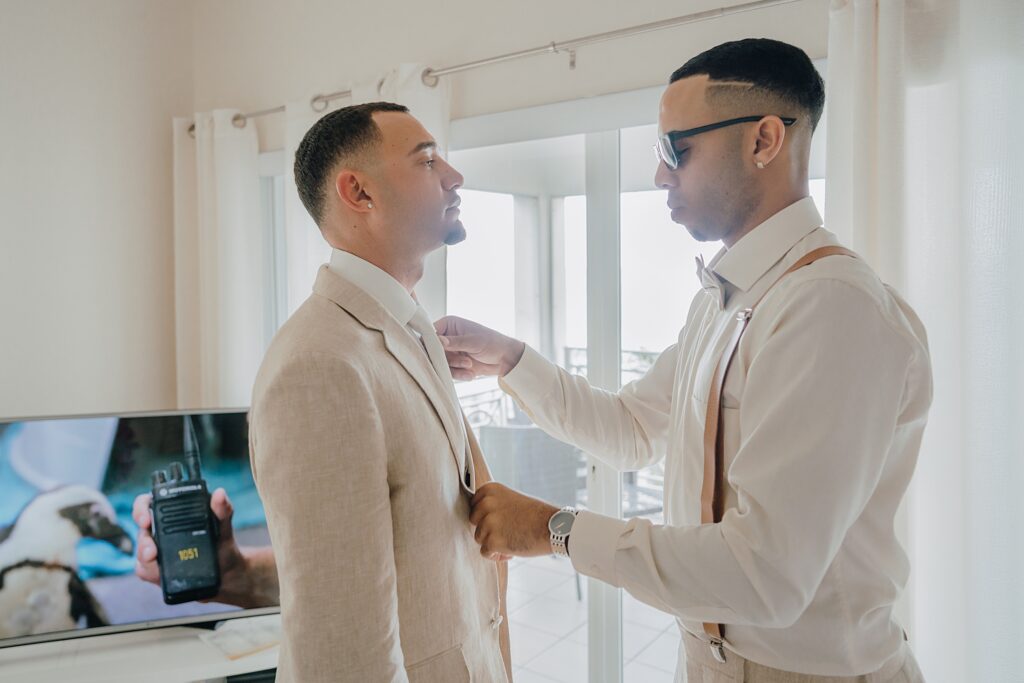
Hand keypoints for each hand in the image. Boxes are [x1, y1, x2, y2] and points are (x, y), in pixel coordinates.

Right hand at [132, 488, 248, 604]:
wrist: (225, 570)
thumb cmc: (221, 542)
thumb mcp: (224, 525)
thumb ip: (222, 509)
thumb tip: (220, 493)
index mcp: (172, 512)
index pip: (147, 503)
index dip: (141, 508)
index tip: (146, 519)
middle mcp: (160, 528)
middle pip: (141, 529)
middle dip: (143, 540)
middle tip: (151, 550)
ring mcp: (156, 548)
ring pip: (141, 551)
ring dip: (145, 556)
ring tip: (154, 559)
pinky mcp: (155, 567)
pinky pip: (144, 570)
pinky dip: (150, 571)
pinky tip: (159, 572)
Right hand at [433, 316, 525, 380]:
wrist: (506, 359)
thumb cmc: (492, 343)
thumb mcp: (473, 341)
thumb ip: (454, 342)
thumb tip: (438, 340)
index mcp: (449, 324)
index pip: (429, 333)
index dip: (431, 344)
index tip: (438, 354)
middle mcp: (447, 337)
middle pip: (433, 351)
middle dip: (448, 360)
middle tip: (465, 362)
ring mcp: (450, 351)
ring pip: (440, 363)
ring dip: (454, 368)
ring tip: (470, 366)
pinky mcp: (454, 364)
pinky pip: (448, 372)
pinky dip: (459, 375)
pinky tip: (471, 374)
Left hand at [469, 482, 558, 558]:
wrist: (553, 527)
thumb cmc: (536, 515)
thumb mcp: (511, 499)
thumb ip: (493, 505)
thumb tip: (478, 518)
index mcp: (490, 489)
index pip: (474, 505)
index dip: (485, 515)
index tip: (498, 519)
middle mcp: (486, 503)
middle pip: (474, 521)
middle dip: (487, 529)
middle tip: (506, 531)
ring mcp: (488, 522)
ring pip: (479, 538)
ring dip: (493, 543)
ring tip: (511, 540)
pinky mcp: (492, 541)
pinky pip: (485, 552)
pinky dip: (496, 555)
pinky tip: (511, 551)